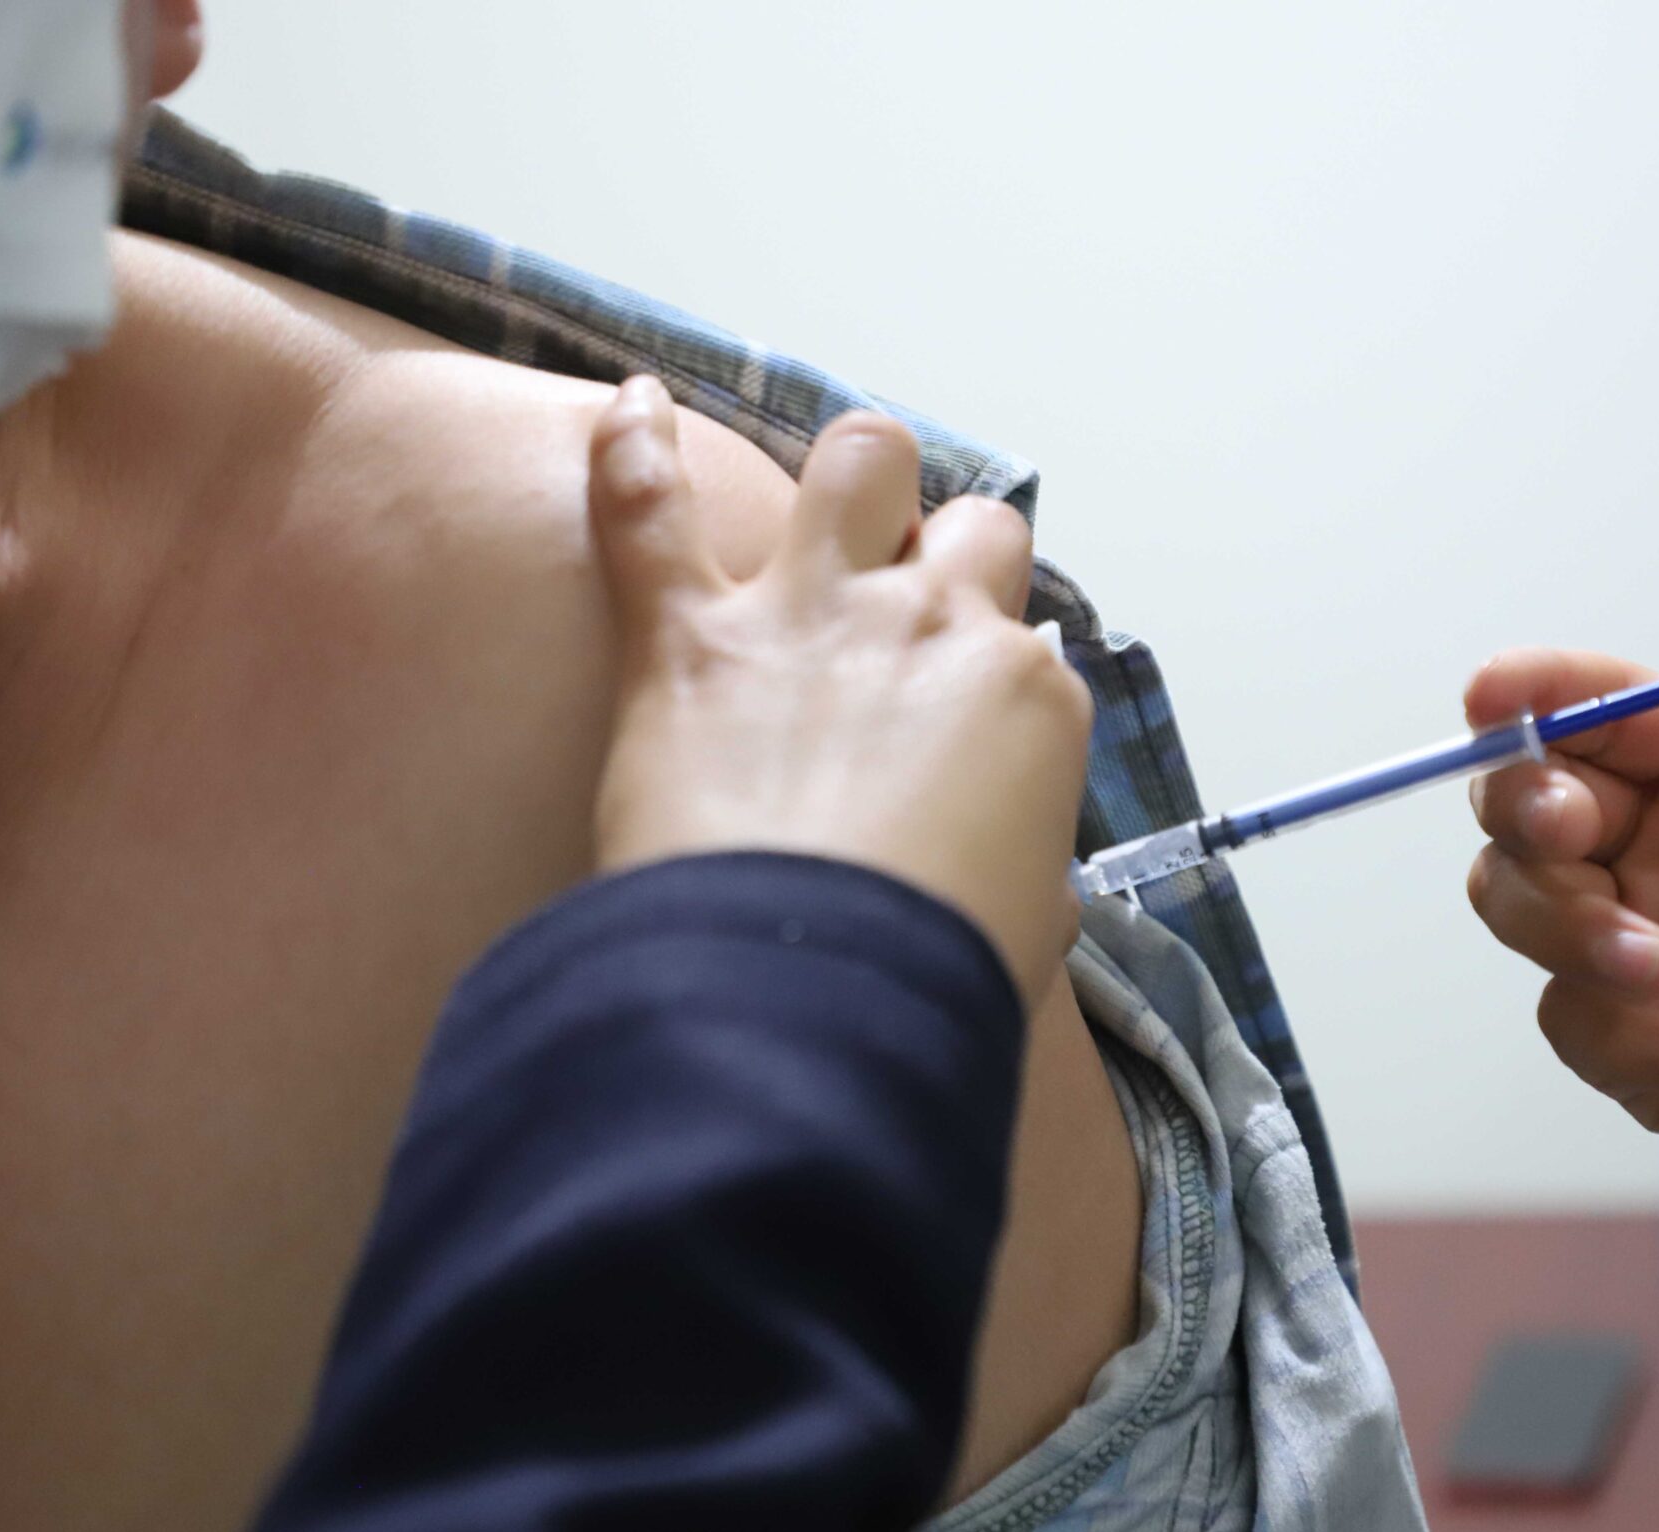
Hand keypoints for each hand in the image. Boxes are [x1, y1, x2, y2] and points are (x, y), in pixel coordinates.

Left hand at [586, 377, 1091, 1002]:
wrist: (809, 1000)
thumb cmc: (923, 980)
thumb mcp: (1026, 931)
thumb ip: (1025, 879)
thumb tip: (1013, 883)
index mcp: (1026, 701)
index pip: (1026, 654)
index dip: (993, 683)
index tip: (964, 734)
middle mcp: (932, 628)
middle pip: (973, 528)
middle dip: (952, 554)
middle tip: (914, 608)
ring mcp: (812, 614)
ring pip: (860, 463)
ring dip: (856, 473)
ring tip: (839, 495)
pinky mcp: (689, 636)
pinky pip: (647, 502)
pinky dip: (632, 446)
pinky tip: (633, 404)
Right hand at [1465, 597, 1658, 1229]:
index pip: (1599, 711)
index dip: (1533, 694)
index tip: (1494, 699)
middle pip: (1525, 805)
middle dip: (1525, 810)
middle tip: (1571, 836)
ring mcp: (1642, 945)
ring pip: (1520, 905)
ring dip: (1566, 928)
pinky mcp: (1636, 1042)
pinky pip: (1575, 1023)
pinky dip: (1629, 1037)